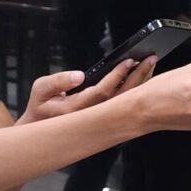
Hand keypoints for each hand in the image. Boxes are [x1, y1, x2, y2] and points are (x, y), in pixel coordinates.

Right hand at [16, 57, 156, 124]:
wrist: (40, 130)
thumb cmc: (40, 108)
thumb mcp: (41, 90)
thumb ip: (58, 81)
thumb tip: (79, 75)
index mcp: (77, 108)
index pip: (103, 90)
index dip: (117, 75)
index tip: (128, 61)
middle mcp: (92, 115)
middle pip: (122, 95)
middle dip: (138, 76)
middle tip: (150, 59)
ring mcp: (100, 117)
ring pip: (126, 100)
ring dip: (140, 81)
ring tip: (150, 65)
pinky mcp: (105, 118)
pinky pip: (124, 103)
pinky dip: (135, 89)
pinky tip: (142, 77)